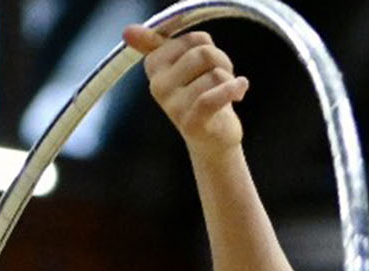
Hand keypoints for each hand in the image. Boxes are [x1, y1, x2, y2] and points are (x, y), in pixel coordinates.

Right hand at [124, 26, 247, 153]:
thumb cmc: (200, 96)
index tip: (210, 63)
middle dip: (222, 63)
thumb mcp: (181, 66)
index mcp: (154, 67)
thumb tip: (128, 31)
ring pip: (214, 75)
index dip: (210, 47)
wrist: (212, 141)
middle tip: (223, 78)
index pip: (193, 40)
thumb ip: (159, 44)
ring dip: (229, 81)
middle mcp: (158, 86)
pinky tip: (241, 89)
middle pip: (204, 54)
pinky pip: (213, 97)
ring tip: (227, 93)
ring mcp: (173, 106)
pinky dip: (233, 90)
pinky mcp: (191, 123)